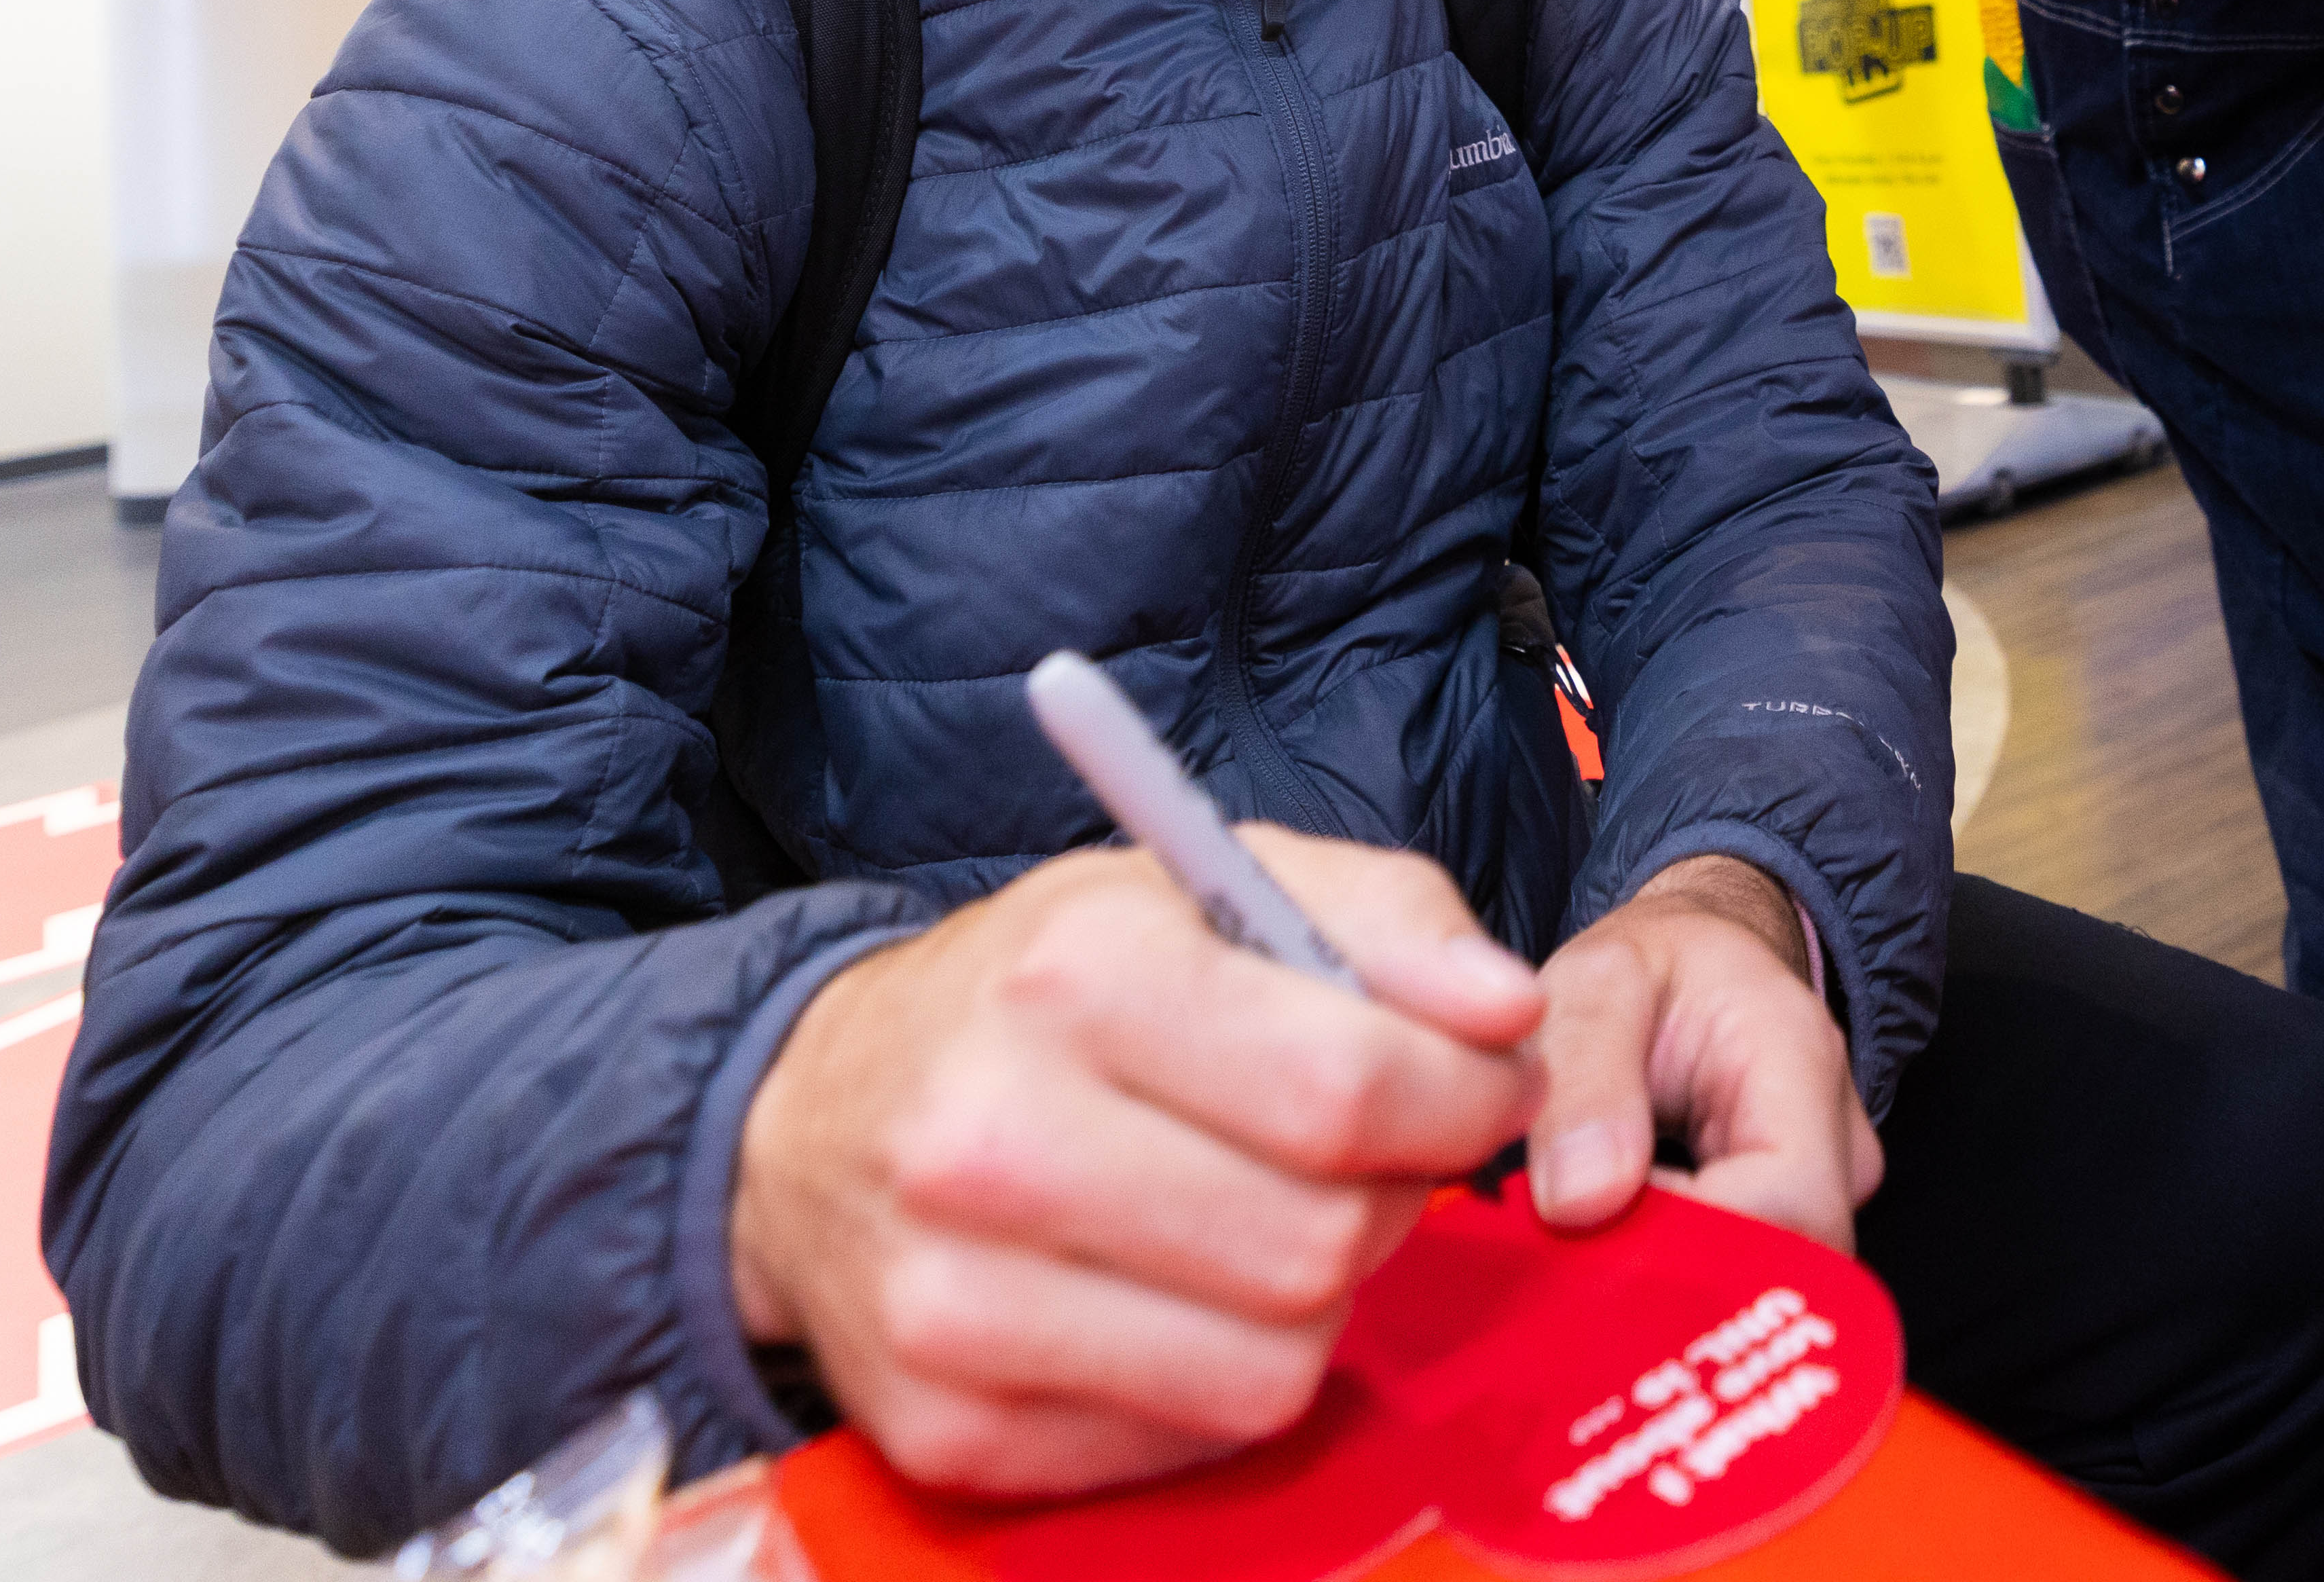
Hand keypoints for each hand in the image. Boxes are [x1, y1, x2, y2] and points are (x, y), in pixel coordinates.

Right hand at [728, 829, 1547, 1502]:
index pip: (1345, 1086)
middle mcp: (993, 1139)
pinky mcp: (951, 1431)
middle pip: (1320, 1241)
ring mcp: (956, 1304)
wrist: (813, 1122)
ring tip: (1265, 1219)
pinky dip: (1221, 1377)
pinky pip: (1190, 1441)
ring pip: (1272, 1367)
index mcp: (1071, 974)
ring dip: (1313, 1300)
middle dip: (1386, 1199)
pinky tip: (1179, 1293)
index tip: (1482, 1083)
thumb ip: (1390, 916)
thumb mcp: (1213, 883)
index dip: (1462, 1097)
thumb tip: (1511, 1014)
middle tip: (1360, 1155)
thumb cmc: (1044, 991)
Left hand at [1526, 855, 1884, 1253]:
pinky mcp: (1792, 1222)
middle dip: (1673, 1282)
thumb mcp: (1594, 981)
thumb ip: (1583, 1078)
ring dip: (1670, 1281)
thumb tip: (1580, 1203)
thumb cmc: (1649, 967)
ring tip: (1592, 1241)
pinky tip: (1621, 1250)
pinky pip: (1743, 1278)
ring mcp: (1827, 1189)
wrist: (1694, 961)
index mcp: (1799, 1060)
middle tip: (1574, 1258)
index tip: (1591, 1228)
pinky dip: (1675, 1277)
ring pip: (1763, 1284)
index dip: (1691, 1243)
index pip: (1786, 1202)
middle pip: (1784, 1263)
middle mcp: (1838, 1140)